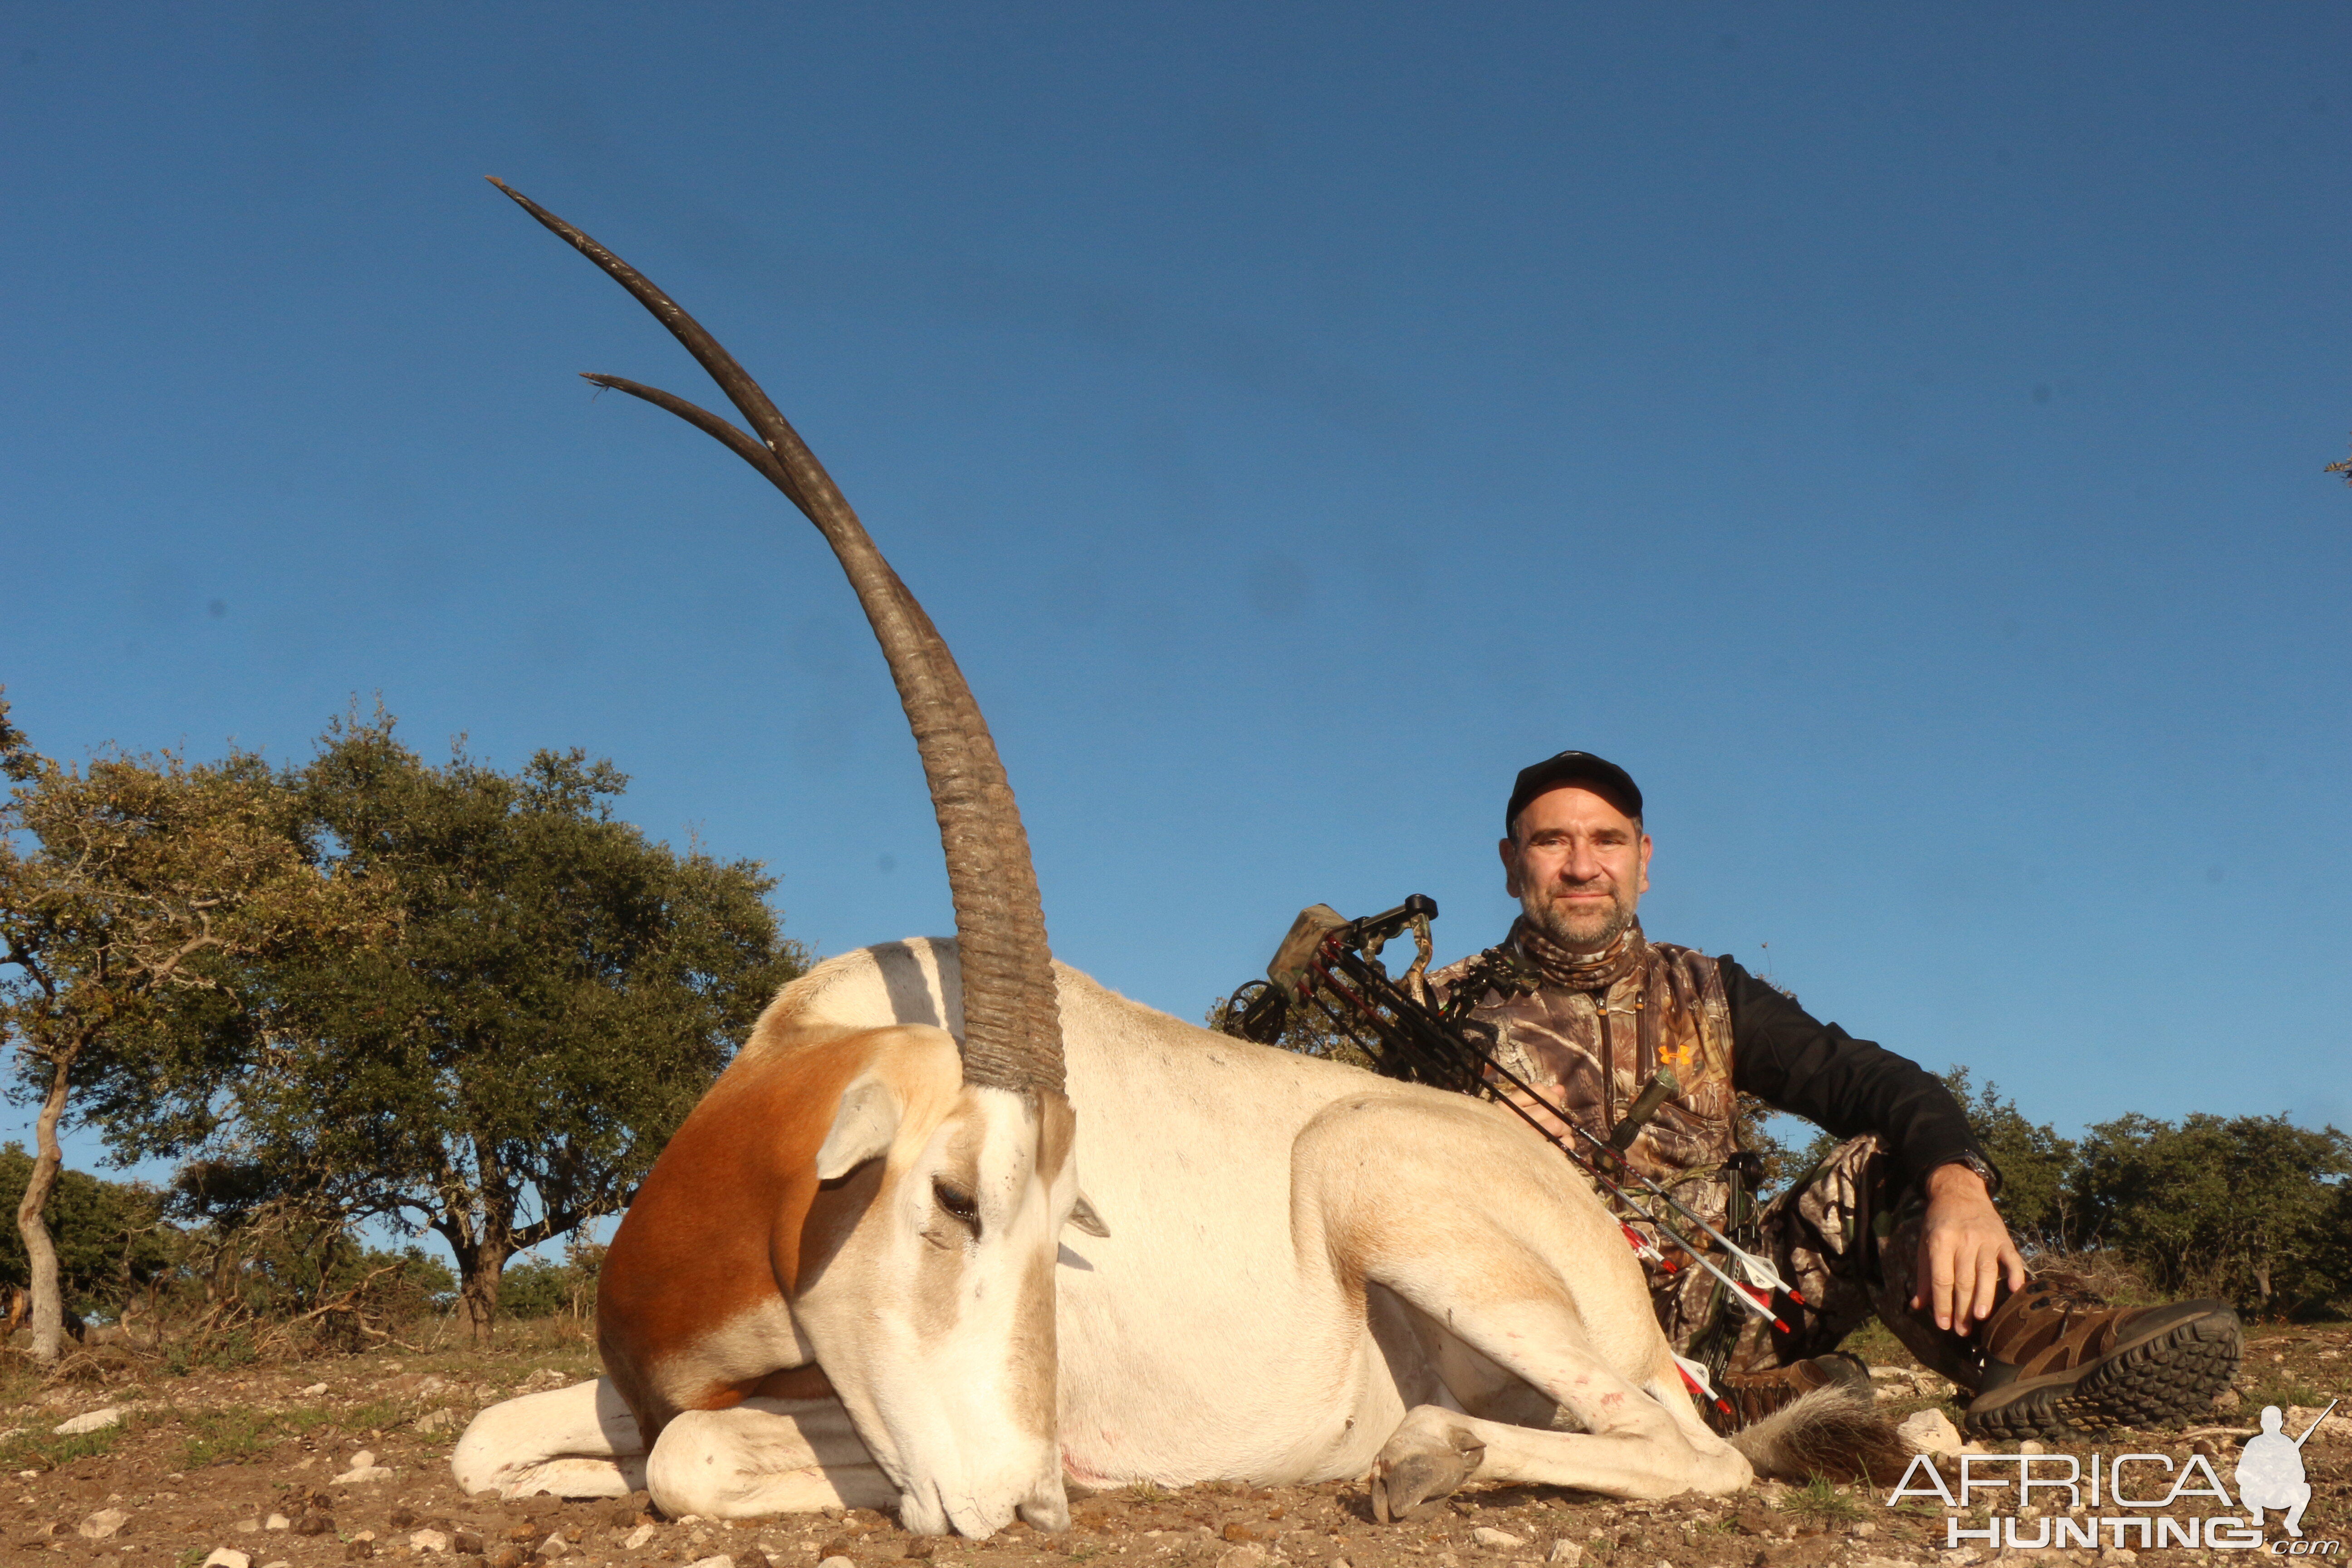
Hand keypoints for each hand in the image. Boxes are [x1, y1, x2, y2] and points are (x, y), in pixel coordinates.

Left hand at [1912, 1162, 2027, 1334]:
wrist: (1960, 1190)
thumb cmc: (1939, 1221)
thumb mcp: (1925, 1242)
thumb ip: (1923, 1274)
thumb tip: (1918, 1306)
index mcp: (1941, 1241)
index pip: (1941, 1279)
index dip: (1942, 1304)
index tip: (1943, 1325)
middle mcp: (1964, 1240)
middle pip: (1963, 1280)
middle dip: (1961, 1309)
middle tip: (1962, 1330)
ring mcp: (1986, 1239)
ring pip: (1986, 1273)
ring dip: (1984, 1298)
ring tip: (1980, 1318)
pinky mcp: (2003, 1238)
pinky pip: (2011, 1258)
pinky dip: (2015, 1274)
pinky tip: (2015, 1290)